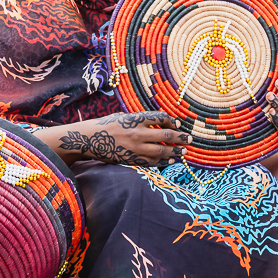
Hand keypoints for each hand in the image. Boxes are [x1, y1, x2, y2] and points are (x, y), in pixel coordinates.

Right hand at [44, 111, 189, 166]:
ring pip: (162, 151)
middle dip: (181, 138)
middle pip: (166, 136)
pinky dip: (162, 162)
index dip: (172, 122)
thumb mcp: (122, 116)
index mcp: (135, 118)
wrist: (88, 139)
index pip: (161, 118)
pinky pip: (151, 162)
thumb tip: (158, 122)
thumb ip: (139, 119)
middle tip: (189, 140)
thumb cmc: (105, 125)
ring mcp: (135, 147)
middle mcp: (137, 133)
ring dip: (175, 152)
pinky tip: (169, 161)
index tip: (177, 124)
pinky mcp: (131, 159)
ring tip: (183, 152)